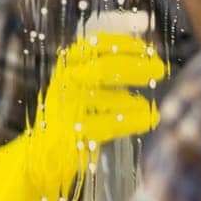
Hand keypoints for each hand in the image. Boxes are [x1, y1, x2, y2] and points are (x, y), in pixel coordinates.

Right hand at [0, 32, 166, 200]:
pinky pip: (107, 125)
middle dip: (136, 67)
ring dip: (135, 102)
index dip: (125, 44)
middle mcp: (62, 84)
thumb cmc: (73, 116)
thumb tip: (149, 59)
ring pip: (108, 99)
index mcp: (66, 65)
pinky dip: (133, 121)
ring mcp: (64, 110)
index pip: (96, 44)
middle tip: (160, 69)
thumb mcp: (86, 86)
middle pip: (104, 68)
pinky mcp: (69, 136)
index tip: (148, 48)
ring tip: (150, 107)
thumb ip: (108, 71)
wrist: (40, 156)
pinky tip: (149, 119)